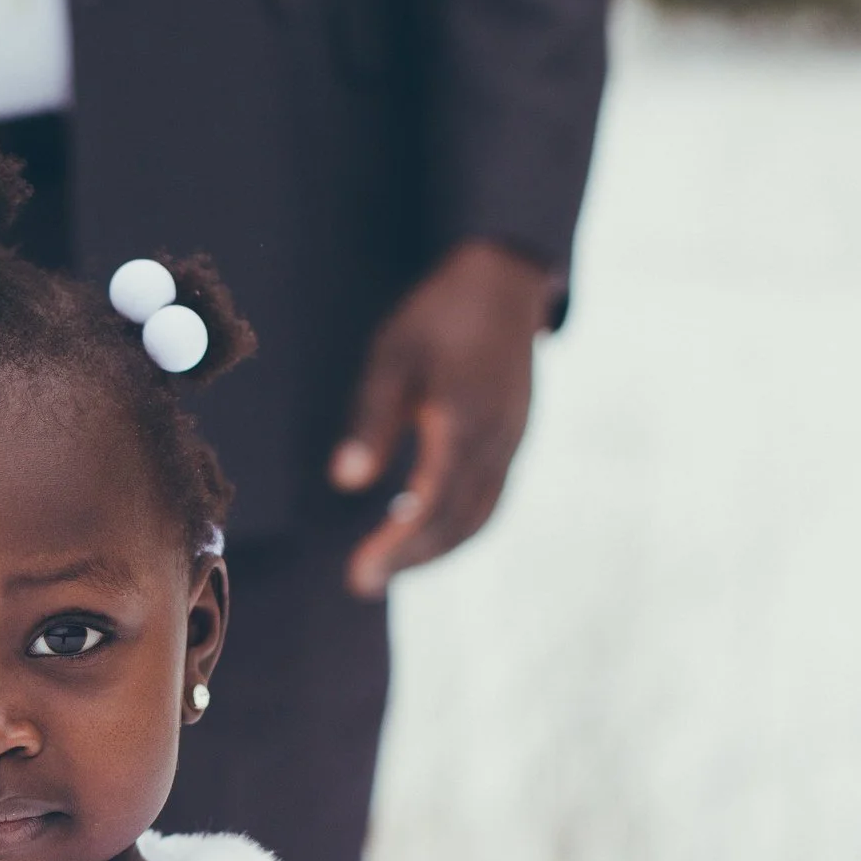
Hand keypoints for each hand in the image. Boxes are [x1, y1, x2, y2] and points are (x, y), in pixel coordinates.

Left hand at [328, 240, 559, 597]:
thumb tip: (347, 481)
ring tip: (390, 563)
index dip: (398, 547)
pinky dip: (456, 522)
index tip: (362, 573)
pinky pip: (489, 497)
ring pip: (480, 515)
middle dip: (412, 558)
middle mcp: (497, 443)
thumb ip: (371, 420)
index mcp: (465, 425)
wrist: (503, 280)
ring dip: (436, 547)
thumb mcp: (392, 358)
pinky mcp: (513, 437)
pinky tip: (419, 522)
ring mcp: (512, 442)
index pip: (433, 506)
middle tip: (364, 581)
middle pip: (459, 523)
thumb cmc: (438, 316)